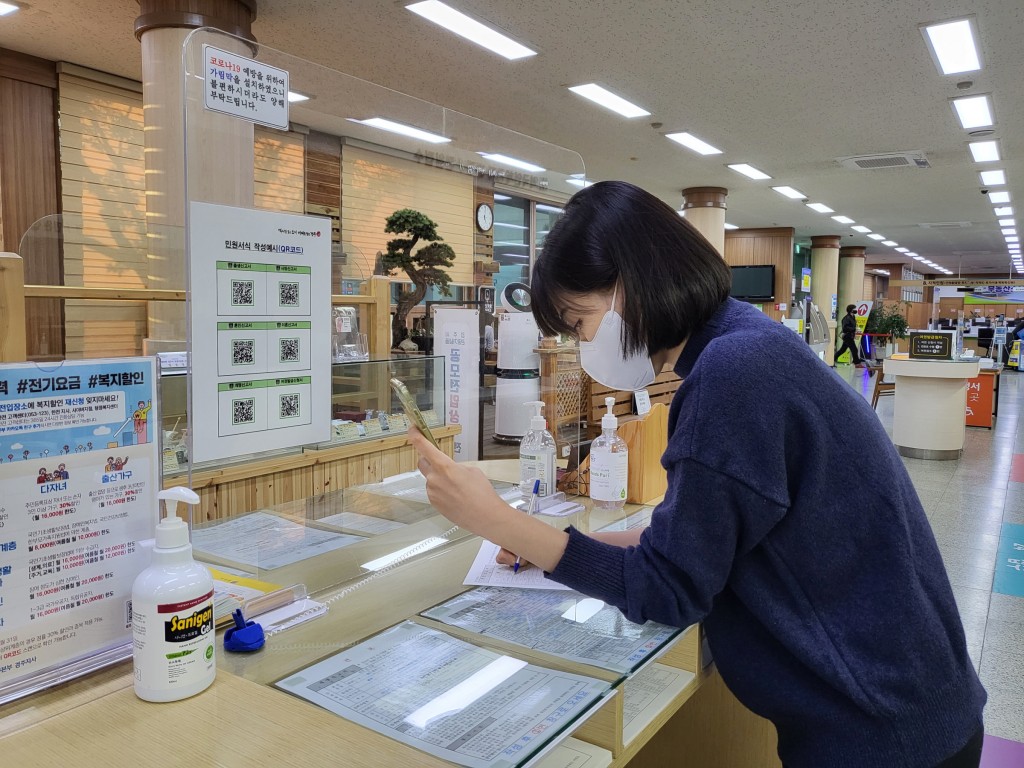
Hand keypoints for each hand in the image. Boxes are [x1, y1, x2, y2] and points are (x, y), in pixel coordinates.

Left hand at [407, 427, 569, 572]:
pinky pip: (433, 491)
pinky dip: (441, 491)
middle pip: (422, 462)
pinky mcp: (434, 504)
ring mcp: (432, 492)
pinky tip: (455, 497)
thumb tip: (449, 470)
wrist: (485, 517)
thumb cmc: (482, 493)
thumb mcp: (472, 471)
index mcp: (444, 466)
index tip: (412, 429)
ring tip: (457, 488)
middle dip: (429, 460)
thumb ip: (456, 467)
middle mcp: (434, 479)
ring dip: (438, 478)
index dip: (415, 436)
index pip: (424, 447)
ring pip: (430, 479)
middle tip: (442, 463)